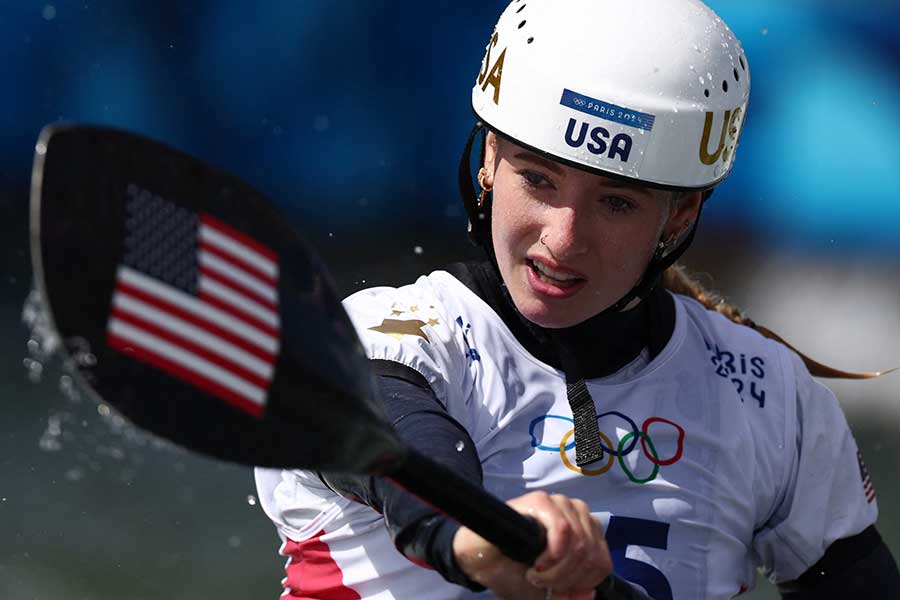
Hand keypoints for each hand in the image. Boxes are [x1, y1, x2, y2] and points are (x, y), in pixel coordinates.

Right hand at [452, 491, 612, 599]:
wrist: (481, 559)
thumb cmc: (516, 570)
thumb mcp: (551, 590)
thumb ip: (573, 593)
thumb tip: (588, 592)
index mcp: (586, 532)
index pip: (602, 562)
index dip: (583, 584)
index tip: (559, 590)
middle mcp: (576, 514)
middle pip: (591, 555)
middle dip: (566, 579)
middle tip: (542, 583)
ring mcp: (559, 504)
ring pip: (580, 543)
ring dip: (558, 569)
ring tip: (536, 573)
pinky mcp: (540, 500)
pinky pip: (562, 529)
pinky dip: (552, 553)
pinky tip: (536, 562)